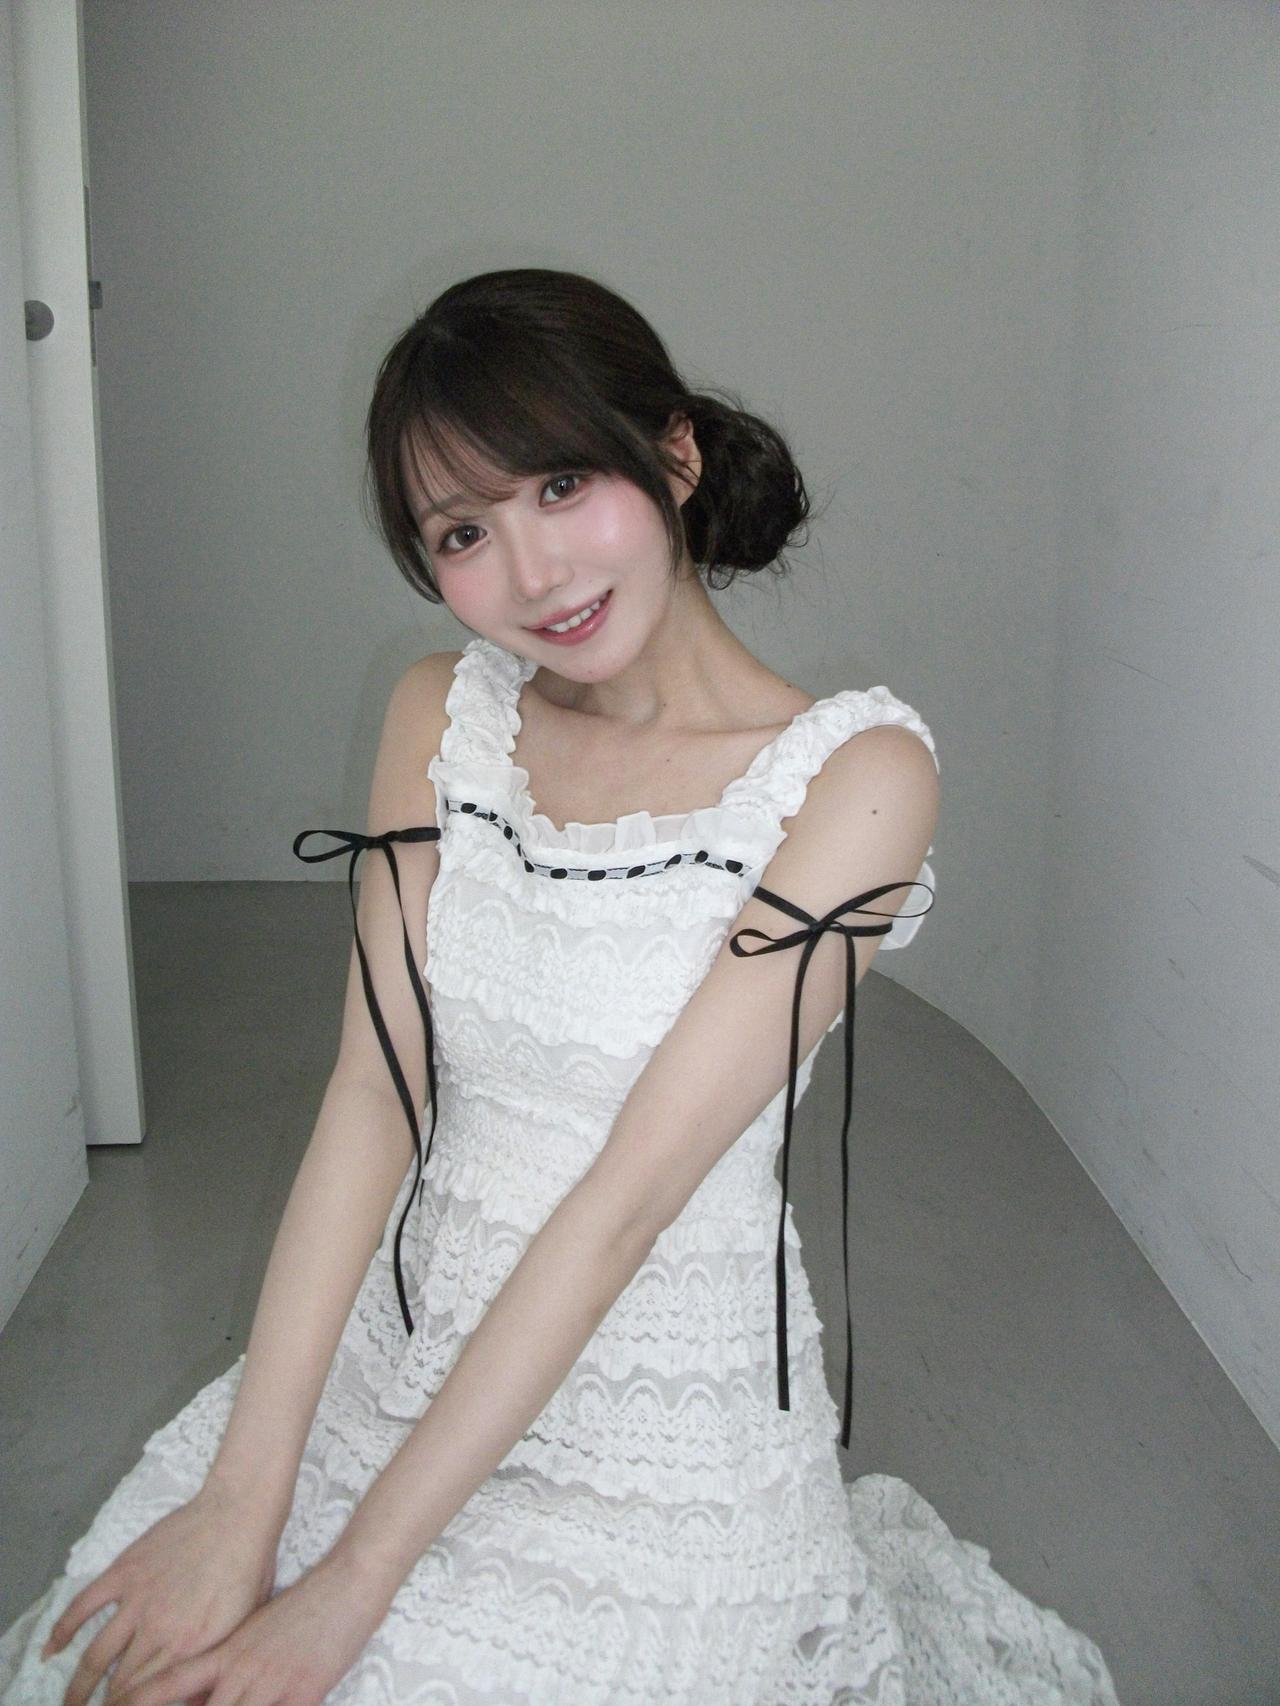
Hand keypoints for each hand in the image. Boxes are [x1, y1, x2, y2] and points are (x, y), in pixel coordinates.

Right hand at [42, 1478, 279, 1705]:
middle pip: (120, 1684)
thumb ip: (215, 1662)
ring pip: (96, 1655)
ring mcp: (138, 1600)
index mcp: (190, 1648)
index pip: (148, 1696)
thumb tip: (194, 1698)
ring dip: (78, 1685)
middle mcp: (159, 1630)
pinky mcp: (125, 1571)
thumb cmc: (251, 1566)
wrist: (239, 1512)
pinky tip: (50, 1651)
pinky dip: (62, 1630)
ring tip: (69, 1703)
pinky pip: (83, 1606)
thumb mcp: (244, 1624)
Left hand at [107, 1549, 391, 1705]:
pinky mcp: (304, 1696)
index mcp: (225, 1650)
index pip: (167, 1684)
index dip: (137, 1700)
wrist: (347, 1584)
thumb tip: (191, 1691)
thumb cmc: (298, 1604)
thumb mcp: (250, 1626)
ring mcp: (271, 1685)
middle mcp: (241, 1670)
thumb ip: (220, 1659)